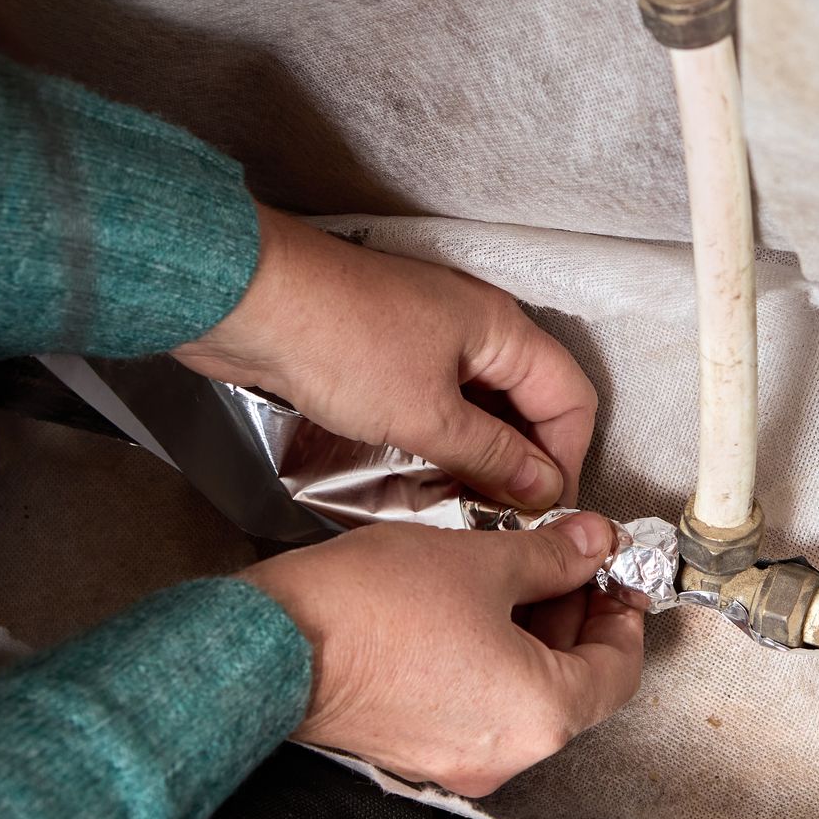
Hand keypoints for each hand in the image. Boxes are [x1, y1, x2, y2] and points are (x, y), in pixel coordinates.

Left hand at [175, 205, 595, 508]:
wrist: (248, 302)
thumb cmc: (338, 340)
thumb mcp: (427, 415)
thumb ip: (492, 456)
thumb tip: (542, 486)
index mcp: (501, 327)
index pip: (570, 398)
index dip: (567, 458)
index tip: (545, 511)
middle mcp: (476, 326)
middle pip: (530, 401)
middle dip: (526, 460)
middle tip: (506, 516)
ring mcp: (432, 336)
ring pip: (484, 404)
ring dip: (483, 453)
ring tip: (468, 505)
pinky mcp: (391, 352)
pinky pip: (440, 401)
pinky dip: (444, 438)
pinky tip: (428, 475)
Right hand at [241, 511, 643, 794]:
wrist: (272, 644)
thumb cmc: (370, 610)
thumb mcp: (484, 560)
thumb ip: (555, 556)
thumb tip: (593, 544)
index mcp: (541, 714)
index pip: (618, 669)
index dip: (623, 610)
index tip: (613, 572)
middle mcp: (505, 751)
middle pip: (574, 684)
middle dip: (575, 615)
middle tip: (566, 560)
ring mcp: (457, 759)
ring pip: (525, 692)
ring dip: (532, 632)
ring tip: (514, 571)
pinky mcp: (416, 750)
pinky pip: (479, 703)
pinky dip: (491, 657)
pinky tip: (473, 604)